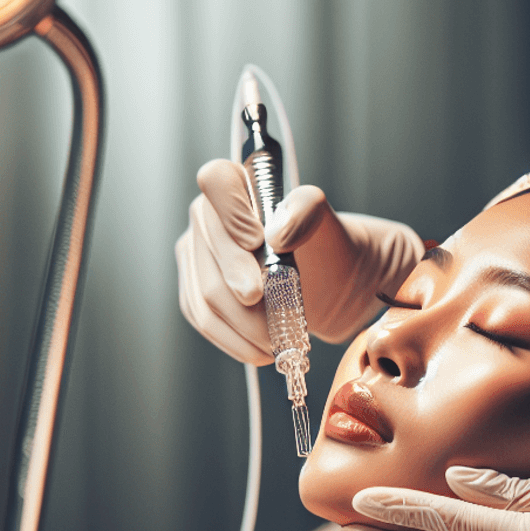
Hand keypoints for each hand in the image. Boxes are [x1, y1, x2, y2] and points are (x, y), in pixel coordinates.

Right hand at [175, 158, 424, 363]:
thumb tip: (276, 233)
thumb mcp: (325, 220)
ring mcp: (197, 255)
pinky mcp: (196, 291)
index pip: (216, 179)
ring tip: (278, 341)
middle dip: (242, 284)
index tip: (257, 241)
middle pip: (209, 249)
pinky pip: (203, 319)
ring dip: (245, 325)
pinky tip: (262, 351)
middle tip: (274, 311)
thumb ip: (305, 209)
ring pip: (206, 294)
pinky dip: (234, 341)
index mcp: (236, 185)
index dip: (231, 211)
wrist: (333, 282)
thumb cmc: (326, 245)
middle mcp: (209, 216)